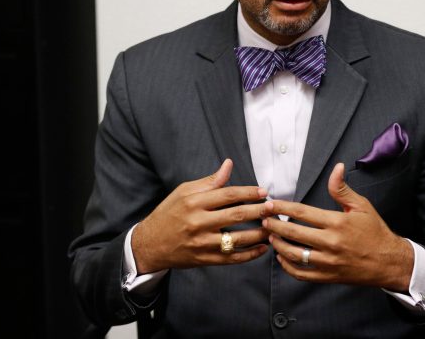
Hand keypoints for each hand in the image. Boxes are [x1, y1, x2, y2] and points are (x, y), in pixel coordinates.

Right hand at [132, 159, 268, 272]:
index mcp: (194, 203)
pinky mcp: (205, 259)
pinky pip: (232, 258)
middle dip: (259, 211)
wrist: (150, 244)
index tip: (264, 192)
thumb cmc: (169, 213)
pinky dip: (250, 255)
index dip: (248, 192)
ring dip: (259, 233)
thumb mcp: (184, 192)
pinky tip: (263, 248)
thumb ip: (209, 181)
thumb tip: (228, 164)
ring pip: (238, 239)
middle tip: (274, 207)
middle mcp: (198, 223)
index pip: (228, 195)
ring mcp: (202, 243)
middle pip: (236, 216)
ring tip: (274, 227)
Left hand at [262, 163, 413, 291]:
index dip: (282, 207)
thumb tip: (336, 167)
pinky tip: (282, 257)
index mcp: (337, 223)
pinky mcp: (328, 277)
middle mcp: (331, 243)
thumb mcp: (361, 206)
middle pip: (293, 232)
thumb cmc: (374, 231)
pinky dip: (287, 266)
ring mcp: (328, 262)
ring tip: (270, 235)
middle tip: (262, 218)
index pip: (302, 212)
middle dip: (273, 224)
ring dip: (278, 244)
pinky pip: (301, 274)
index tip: (269, 204)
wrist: (388, 261)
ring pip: (294, 254)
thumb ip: (342, 189)